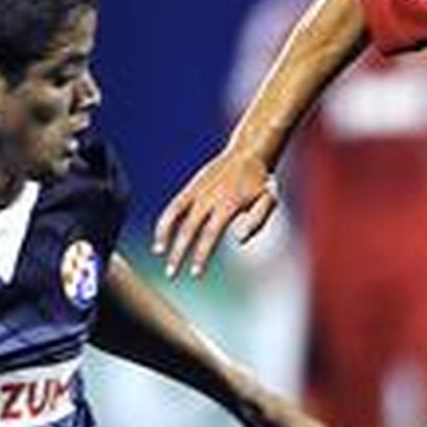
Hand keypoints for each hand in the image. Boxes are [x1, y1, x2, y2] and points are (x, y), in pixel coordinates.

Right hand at [152, 146, 277, 279]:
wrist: (249, 153)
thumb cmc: (261, 183)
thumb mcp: (268, 200)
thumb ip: (256, 221)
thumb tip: (238, 240)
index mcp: (227, 204)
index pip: (209, 234)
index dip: (201, 255)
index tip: (195, 273)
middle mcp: (209, 198)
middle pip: (188, 229)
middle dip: (179, 253)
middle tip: (171, 274)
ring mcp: (198, 191)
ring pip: (175, 214)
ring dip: (164, 234)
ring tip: (158, 252)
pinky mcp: (192, 187)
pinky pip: (174, 205)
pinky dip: (166, 220)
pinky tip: (161, 236)